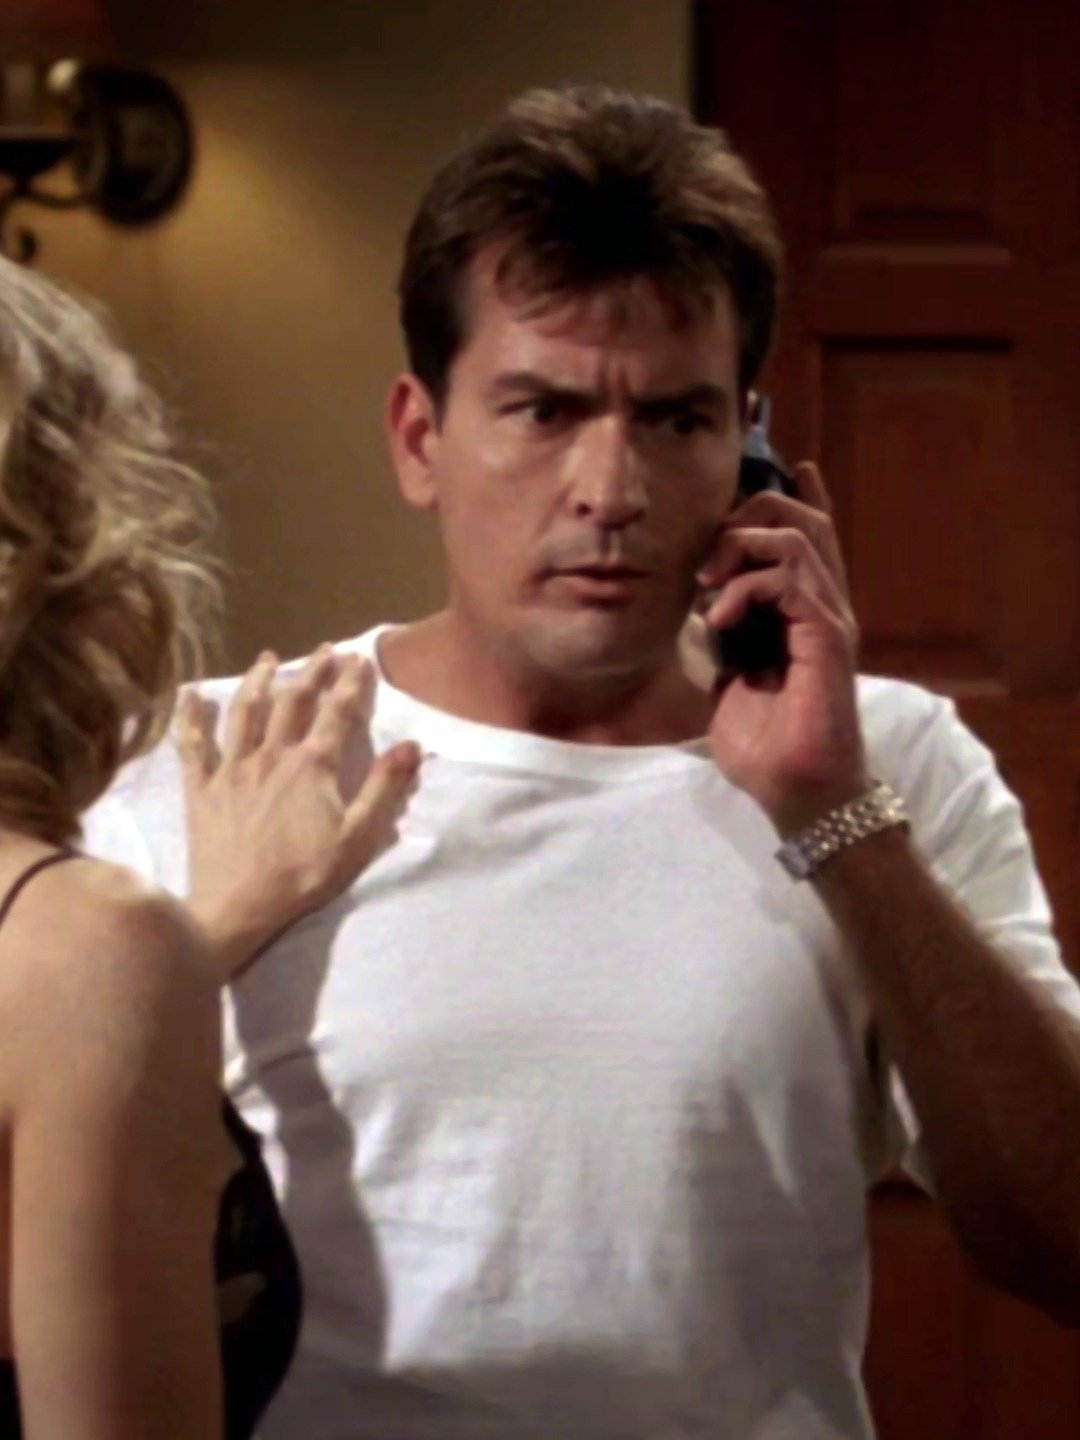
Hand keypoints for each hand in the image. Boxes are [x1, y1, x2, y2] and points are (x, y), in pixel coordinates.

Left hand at [178, 645, 420, 979]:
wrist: (238, 907)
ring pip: (245, 711)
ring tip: (268, 658)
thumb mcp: (358, 838)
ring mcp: (232, 768)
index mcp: (312, 765)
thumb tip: (411, 745)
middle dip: (312, 671)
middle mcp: (271, 755)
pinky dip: (191, 716)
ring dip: (258, 680)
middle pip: (293, 702)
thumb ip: (384, 788)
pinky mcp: (202, 788)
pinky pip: (193, 744)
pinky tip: (189, 694)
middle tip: (324, 650)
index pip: (337, 713)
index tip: (360, 659)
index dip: (351, 683)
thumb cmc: (304, 876)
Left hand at [695, 461, 868, 835]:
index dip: (796, 496)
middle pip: (802, 522)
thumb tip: (705, 611)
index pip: (809, 537)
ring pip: (796, 540)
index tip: (779, 466)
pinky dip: (745, 587)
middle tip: (707, 555)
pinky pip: (790, 580)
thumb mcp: (730, 681)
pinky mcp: (828, 637)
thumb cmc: (766, 746)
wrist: (796, 793)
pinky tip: (719, 616)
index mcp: (805, 614)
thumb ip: (727, 641)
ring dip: (740, 548)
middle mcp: (825, 607)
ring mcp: (830, 619)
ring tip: (708, 584)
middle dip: (749, 515)